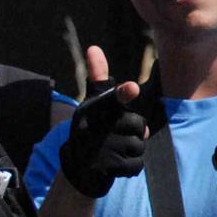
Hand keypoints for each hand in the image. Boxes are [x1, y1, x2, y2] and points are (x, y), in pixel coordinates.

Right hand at [59, 45, 144, 196]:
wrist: (77, 169)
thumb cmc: (92, 129)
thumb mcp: (94, 105)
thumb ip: (99, 79)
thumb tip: (93, 47)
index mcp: (91, 110)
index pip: (111, 100)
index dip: (122, 94)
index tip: (133, 88)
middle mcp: (90, 127)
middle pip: (138, 124)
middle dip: (136, 132)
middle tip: (119, 135)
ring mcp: (96, 149)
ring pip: (138, 145)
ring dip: (134, 150)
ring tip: (116, 150)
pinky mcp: (103, 167)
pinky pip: (135, 164)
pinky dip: (131, 167)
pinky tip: (116, 164)